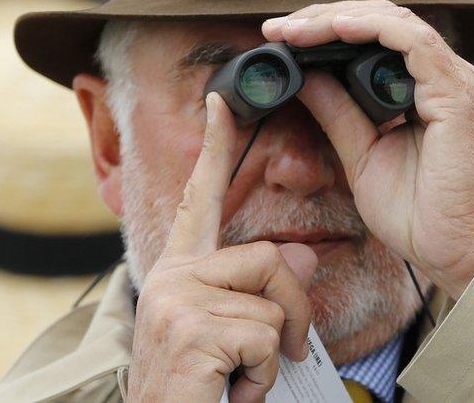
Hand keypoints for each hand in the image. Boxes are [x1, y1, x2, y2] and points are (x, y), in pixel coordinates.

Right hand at [127, 93, 317, 402]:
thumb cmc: (198, 388)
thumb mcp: (233, 334)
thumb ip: (260, 290)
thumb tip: (304, 254)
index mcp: (178, 270)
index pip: (199, 199)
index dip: (214, 149)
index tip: (220, 100)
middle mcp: (169, 276)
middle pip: (269, 259)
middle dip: (295, 312)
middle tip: (285, 352)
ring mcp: (174, 300)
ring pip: (274, 302)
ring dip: (273, 353)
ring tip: (238, 378)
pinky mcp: (189, 329)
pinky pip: (265, 339)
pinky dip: (262, 377)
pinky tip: (230, 391)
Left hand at [262, 0, 473, 298]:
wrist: (454, 250)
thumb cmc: (419, 213)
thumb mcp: (361, 153)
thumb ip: (337, 112)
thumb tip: (305, 77)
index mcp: (423, 89)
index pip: (375, 37)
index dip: (326, 30)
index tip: (281, 37)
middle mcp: (442, 77)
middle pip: (381, 21)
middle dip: (324, 18)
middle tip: (279, 27)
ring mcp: (454, 81)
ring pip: (394, 22)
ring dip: (339, 19)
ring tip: (296, 28)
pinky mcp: (457, 94)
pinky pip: (413, 42)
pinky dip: (373, 28)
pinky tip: (336, 29)